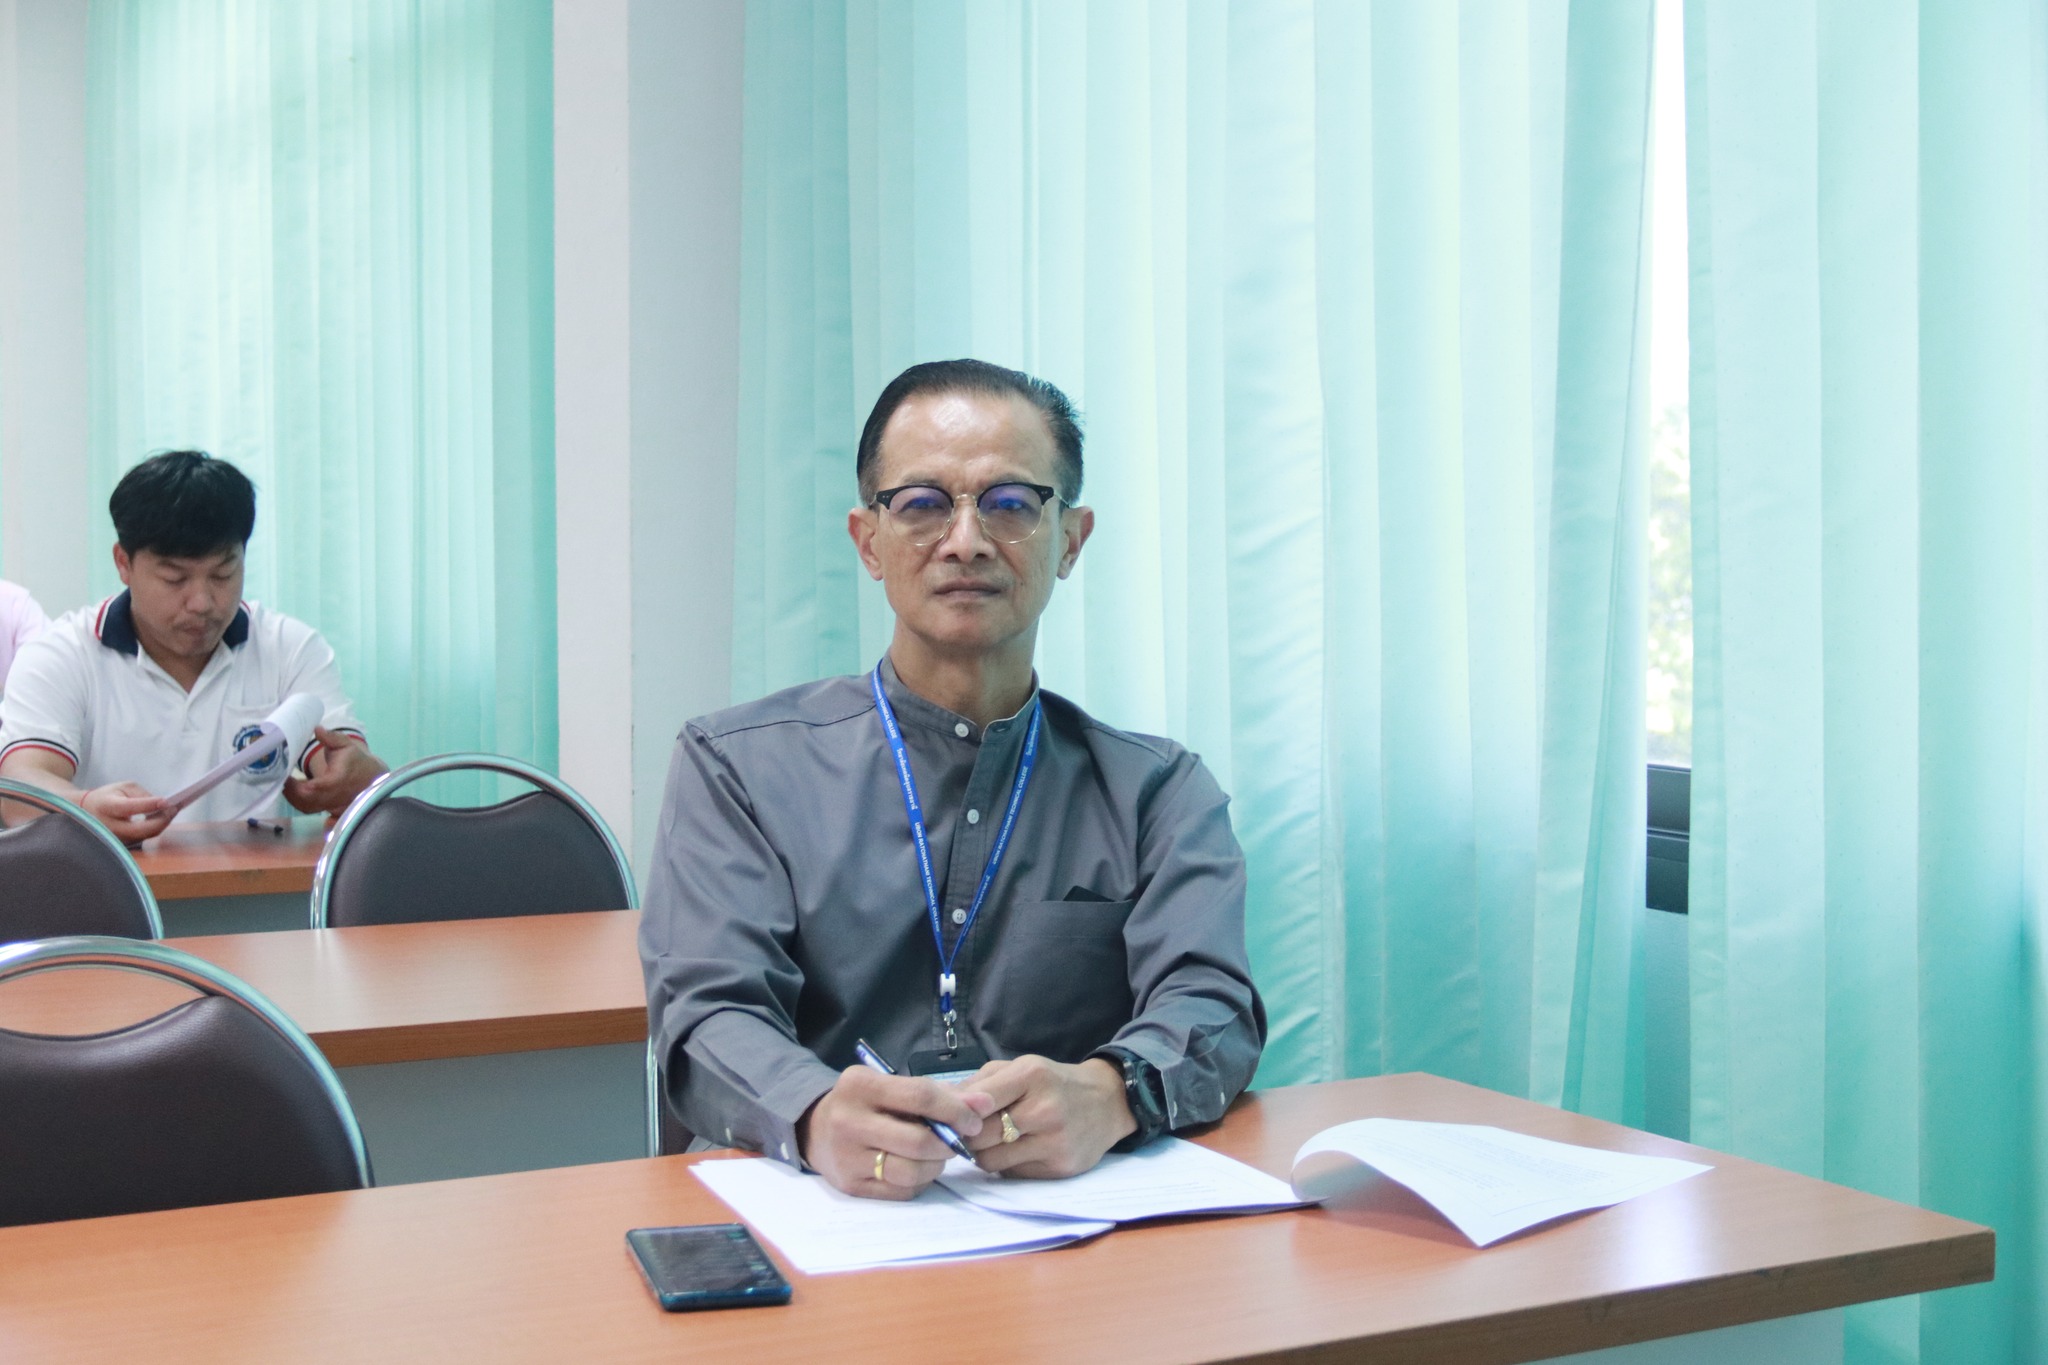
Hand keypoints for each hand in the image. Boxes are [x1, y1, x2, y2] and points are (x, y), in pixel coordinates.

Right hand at [81, 781, 174, 844]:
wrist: (87, 812)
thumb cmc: (109, 797)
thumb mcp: (123, 788)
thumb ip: (142, 795)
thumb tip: (162, 805)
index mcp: (106, 806)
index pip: (128, 808)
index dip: (148, 805)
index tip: (166, 801)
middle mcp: (109, 826)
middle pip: (140, 829)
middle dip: (162, 819)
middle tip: (175, 808)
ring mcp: (115, 839)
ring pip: (145, 836)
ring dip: (162, 824)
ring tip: (173, 811)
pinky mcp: (122, 845)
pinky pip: (144, 838)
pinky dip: (156, 828)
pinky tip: (165, 819)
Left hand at [284, 728, 387, 815]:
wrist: (370, 778)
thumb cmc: (356, 760)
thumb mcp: (346, 745)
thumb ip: (332, 737)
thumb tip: (317, 729)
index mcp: (338, 780)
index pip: (318, 787)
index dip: (299, 785)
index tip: (286, 774)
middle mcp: (334, 796)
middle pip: (306, 800)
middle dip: (290, 790)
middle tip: (279, 777)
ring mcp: (330, 805)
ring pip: (305, 807)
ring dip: (291, 796)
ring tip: (283, 782)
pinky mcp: (326, 808)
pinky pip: (308, 809)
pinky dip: (296, 801)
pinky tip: (290, 790)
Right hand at [797, 1066, 995, 1200]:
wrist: (815, 1128)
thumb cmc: (866, 1103)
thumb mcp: (892, 1086)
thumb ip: (937, 1094)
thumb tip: (983, 1105)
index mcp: (861, 1085)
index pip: (920, 1096)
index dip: (955, 1110)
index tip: (974, 1119)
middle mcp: (848, 1121)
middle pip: (918, 1141)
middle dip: (949, 1144)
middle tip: (957, 1142)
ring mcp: (846, 1157)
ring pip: (911, 1171)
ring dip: (936, 1165)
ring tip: (937, 1155)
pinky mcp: (850, 1186)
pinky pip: (901, 1192)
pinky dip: (919, 1182)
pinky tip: (916, 1168)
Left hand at [961, 1055, 1134, 1178]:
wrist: (1107, 1103)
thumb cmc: (1053, 1083)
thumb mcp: (1020, 1069)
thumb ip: (980, 1084)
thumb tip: (940, 1104)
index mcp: (1031, 1076)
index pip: (978, 1101)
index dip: (957, 1114)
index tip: (949, 1118)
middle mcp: (1045, 1109)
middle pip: (980, 1136)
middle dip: (967, 1136)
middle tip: (968, 1132)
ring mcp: (1055, 1142)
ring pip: (991, 1161)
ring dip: (984, 1154)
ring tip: (994, 1141)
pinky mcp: (1060, 1168)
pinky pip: (1012, 1174)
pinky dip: (1007, 1165)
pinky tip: (1019, 1150)